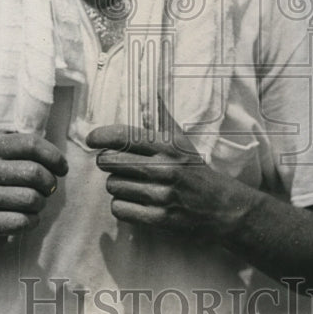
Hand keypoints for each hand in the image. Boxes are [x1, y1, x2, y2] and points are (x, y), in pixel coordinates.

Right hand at [0, 131, 67, 244]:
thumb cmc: (3, 185)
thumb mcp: (12, 160)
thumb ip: (34, 153)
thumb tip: (60, 165)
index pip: (31, 144)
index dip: (54, 157)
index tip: (62, 169)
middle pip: (34, 172)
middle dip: (50, 184)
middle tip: (47, 190)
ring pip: (31, 199)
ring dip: (40, 204)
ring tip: (33, 205)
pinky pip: (21, 221)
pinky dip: (31, 222)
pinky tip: (24, 219)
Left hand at [87, 98, 249, 239]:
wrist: (222, 206)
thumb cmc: (196, 170)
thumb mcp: (182, 142)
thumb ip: (162, 118)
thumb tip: (150, 95)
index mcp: (167, 147)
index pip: (124, 136)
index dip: (101, 136)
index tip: (91, 139)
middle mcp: (164, 168)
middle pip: (110, 162)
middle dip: (107, 162)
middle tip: (114, 165)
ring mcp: (161, 195)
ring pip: (113, 186)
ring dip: (116, 186)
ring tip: (131, 184)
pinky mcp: (160, 218)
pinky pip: (120, 209)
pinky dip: (121, 206)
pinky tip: (133, 202)